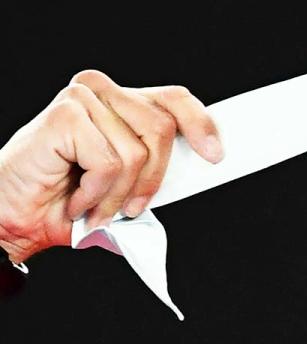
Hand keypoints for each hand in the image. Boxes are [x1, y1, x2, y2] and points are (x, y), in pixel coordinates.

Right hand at [0, 70, 222, 263]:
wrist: (18, 215)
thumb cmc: (70, 198)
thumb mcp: (128, 182)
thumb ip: (158, 166)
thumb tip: (203, 162)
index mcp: (123, 102)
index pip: (175, 99)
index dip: (200, 125)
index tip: (214, 155)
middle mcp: (104, 92)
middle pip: (162, 129)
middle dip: (152, 179)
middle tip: (130, 206)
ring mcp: (82, 99)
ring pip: (136, 153)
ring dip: (118, 194)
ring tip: (95, 204)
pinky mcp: (65, 116)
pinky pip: (108, 163)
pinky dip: (96, 193)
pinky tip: (76, 197)